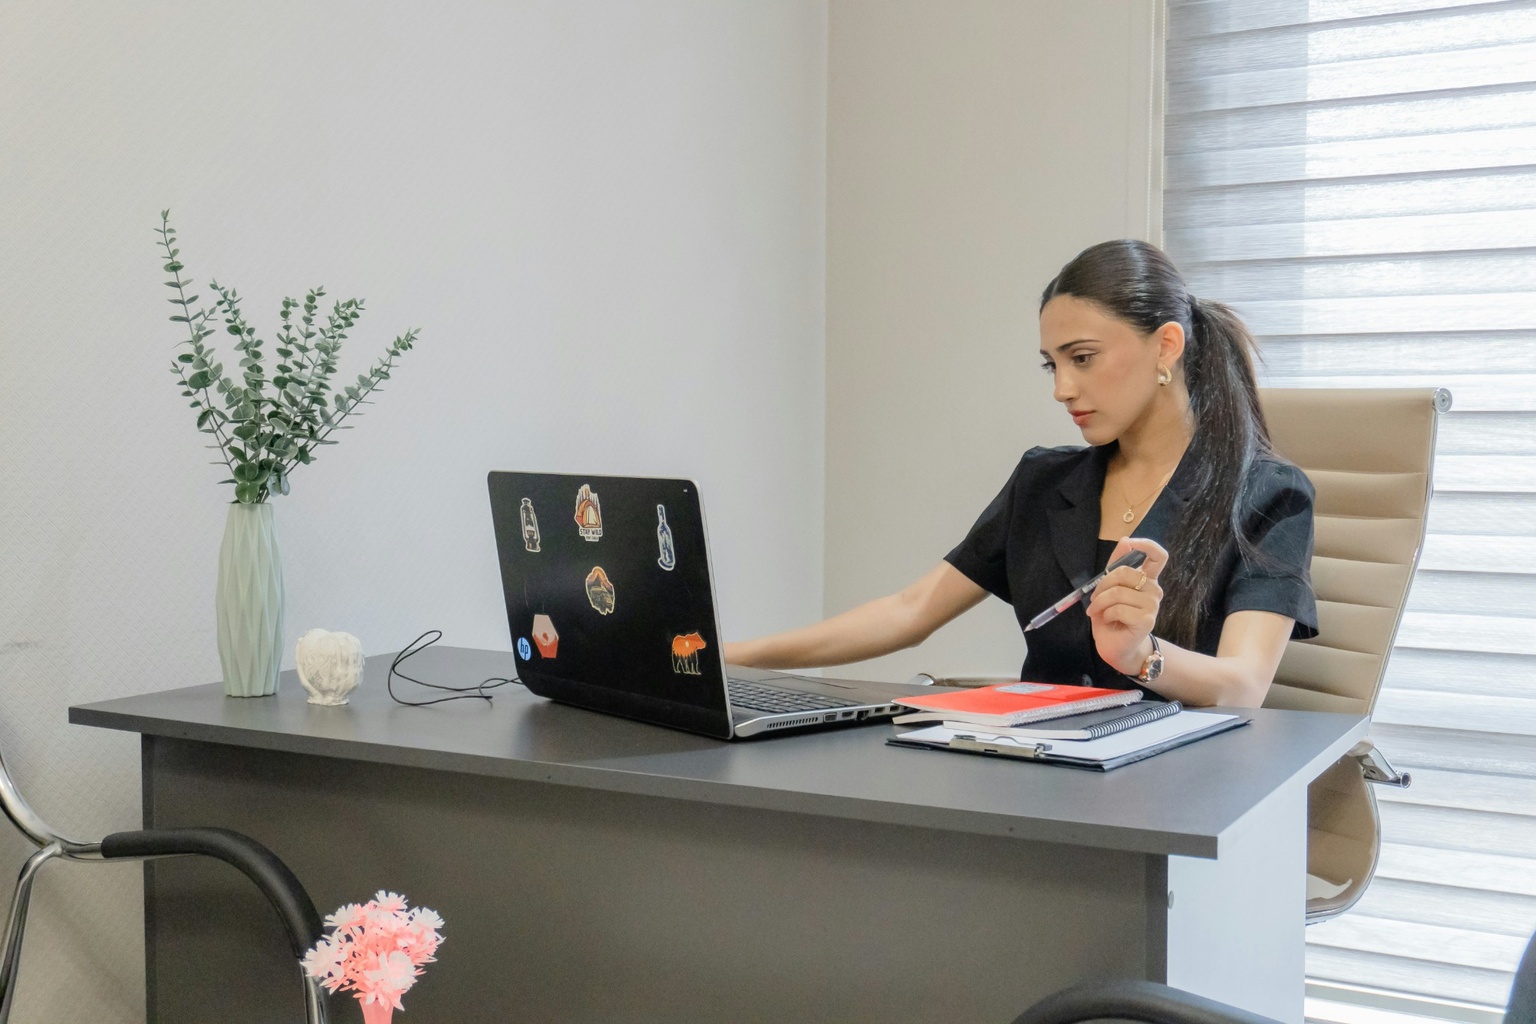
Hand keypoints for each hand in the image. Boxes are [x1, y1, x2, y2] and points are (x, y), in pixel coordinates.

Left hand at [1087, 537, 1167, 675]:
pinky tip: (1109, 621)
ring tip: (1098, 611)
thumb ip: (1116, 565)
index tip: (1130, 543)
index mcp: (1147, 579)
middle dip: (1102, 584)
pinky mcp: (1147, 620)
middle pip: (1125, 572)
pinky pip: (1118, 609)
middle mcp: (1154, 590)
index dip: (1145, 544)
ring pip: (1118, 592)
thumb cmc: (1112, 617)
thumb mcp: (1109, 588)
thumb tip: (1125, 540)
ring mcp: (1153, 605)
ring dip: (1100, 602)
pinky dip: (1106, 614)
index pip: (1158, 555)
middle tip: (1094, 598)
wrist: (1116, 647)